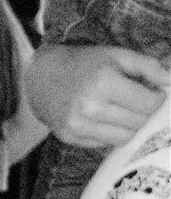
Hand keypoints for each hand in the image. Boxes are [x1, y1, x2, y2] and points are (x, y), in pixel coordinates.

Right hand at [25, 44, 168, 148]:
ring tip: (124, 111)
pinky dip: (113, 133)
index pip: (149, 103)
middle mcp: (91, 107)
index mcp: (104, 82)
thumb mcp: (114, 55)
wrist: (40, 77)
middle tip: (138, 101)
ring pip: (126, 137)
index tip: (153, 92)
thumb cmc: (83, 64)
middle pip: (140, 122)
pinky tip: (106, 119)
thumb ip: (146, 65)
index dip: (157, 98)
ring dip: (131, 125)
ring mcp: (79, 125)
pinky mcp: (71, 137)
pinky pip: (107, 143)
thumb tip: (170, 81)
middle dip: (145, 112)